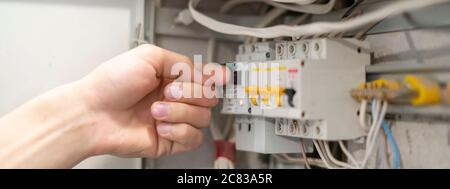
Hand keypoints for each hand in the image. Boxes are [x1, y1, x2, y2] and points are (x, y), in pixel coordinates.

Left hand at [76, 44, 228, 157]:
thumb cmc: (111, 84)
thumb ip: (182, 62)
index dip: (215, 77)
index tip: (220, 77)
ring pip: (203, 118)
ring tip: (157, 110)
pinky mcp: (170, 141)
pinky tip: (161, 126)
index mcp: (171, 77)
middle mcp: (174, 99)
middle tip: (169, 92)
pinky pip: (193, 138)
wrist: (93, 114)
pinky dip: (179, 130)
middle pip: (208, 98)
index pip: (204, 78)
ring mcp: (173, 120)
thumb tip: (208, 73)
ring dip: (180, 112)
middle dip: (192, 94)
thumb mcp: (149, 57)